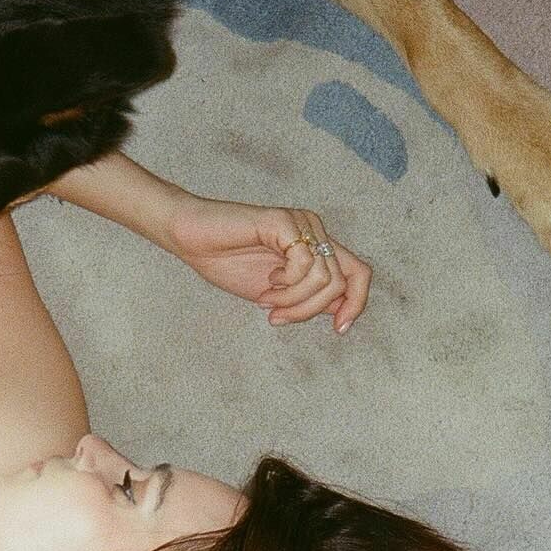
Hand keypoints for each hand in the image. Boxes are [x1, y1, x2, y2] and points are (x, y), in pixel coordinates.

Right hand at [166, 196, 370, 330]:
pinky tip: (267, 282)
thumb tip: (340, 312)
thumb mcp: (277, 292)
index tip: (338, 329)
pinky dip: (287, 284)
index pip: (359, 274)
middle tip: (278, 317)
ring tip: (267, 300)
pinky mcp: (284, 221)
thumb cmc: (227, 261)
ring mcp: (301, 224)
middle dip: (310, 310)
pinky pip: (304, 264)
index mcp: (316, 246)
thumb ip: (308, 297)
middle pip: (342, 283)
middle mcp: (315, 231)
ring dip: (294, 300)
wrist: (191, 239)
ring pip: (324, 278)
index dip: (357, 304)